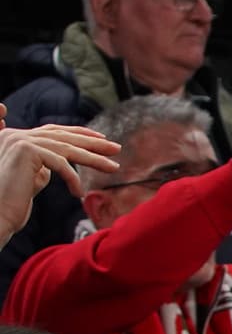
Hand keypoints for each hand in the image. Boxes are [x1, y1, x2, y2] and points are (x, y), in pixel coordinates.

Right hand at [0, 121, 121, 243]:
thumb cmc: (12, 203)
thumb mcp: (31, 180)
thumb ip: (42, 168)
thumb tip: (59, 165)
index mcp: (17, 138)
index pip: (53, 131)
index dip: (79, 134)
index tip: (102, 140)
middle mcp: (16, 135)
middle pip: (62, 136)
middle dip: (92, 143)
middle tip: (116, 149)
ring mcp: (19, 141)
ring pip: (66, 149)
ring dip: (93, 159)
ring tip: (113, 167)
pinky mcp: (25, 151)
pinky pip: (60, 163)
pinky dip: (72, 179)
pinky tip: (78, 193)